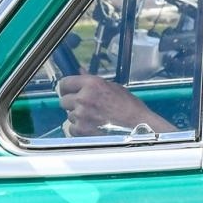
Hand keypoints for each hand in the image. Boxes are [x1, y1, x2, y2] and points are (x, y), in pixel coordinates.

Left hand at [55, 74, 171, 135]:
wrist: (138, 127)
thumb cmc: (130, 107)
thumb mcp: (113, 87)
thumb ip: (93, 81)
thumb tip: (80, 71)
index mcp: (92, 84)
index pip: (65, 83)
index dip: (66, 88)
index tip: (68, 92)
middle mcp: (83, 98)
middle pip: (63, 101)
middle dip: (72, 104)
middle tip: (84, 107)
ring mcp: (81, 115)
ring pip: (69, 115)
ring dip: (77, 117)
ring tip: (94, 118)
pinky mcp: (81, 130)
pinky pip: (72, 129)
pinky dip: (80, 129)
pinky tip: (93, 127)